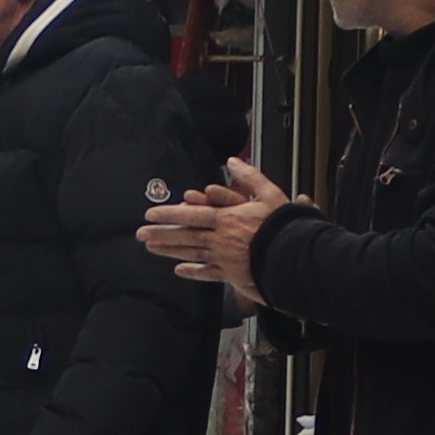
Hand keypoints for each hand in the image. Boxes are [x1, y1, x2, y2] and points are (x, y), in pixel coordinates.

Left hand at [134, 159, 298, 294]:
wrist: (294, 254)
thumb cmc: (283, 224)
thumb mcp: (269, 193)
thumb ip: (249, 177)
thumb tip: (233, 161)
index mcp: (227, 219)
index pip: (191, 215)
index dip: (169, 214)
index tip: (150, 214)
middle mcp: (220, 239)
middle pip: (185, 235)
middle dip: (161, 234)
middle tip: (140, 234)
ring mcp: (223, 258)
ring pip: (191, 253)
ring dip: (169, 251)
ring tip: (151, 248)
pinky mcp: (231, 274)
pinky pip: (208, 274)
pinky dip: (193, 272)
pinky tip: (179, 270)